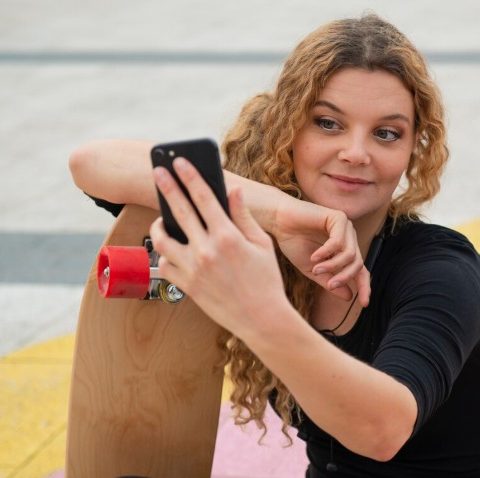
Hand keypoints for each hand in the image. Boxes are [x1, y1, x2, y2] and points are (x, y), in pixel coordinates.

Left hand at [149, 158, 287, 337]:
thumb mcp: (261, 244)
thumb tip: (233, 191)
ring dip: (158, 226)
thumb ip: (243, 216)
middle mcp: (206, 250)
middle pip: (179, 211)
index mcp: (227, 237)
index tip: (180, 162)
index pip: (204, 198)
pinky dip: (164, 255)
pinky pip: (165, 266)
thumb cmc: (266, 280)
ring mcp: (193, 269)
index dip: (190, 176)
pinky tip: (170, 249)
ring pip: (162, 241)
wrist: (261, 318)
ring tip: (161, 220)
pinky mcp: (187, 286)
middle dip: (167, 187)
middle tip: (157, 172)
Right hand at [272, 196, 369, 306]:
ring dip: (333, 265)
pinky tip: (314, 256)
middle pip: (357, 263)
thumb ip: (329, 281)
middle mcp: (348, 237)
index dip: (364, 287)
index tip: (364, 304)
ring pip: (350, 254)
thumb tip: (349, 297)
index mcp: (344, 249)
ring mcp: (345, 227)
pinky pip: (338, 242)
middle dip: (344, 277)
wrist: (279, 222)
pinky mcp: (338, 218)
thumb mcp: (312, 269)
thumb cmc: (293, 243)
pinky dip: (327, 252)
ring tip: (316, 269)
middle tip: (330, 285)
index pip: (361, 270)